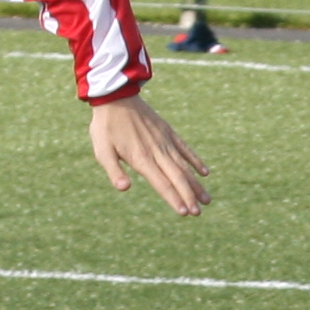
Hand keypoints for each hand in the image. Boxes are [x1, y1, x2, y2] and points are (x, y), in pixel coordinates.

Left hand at [90, 92, 210, 214]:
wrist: (116, 97)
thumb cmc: (105, 127)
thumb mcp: (102, 150)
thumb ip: (114, 171)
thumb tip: (124, 188)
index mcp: (141, 158)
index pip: (162, 183)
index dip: (174, 199)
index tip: (185, 212)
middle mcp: (157, 152)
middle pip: (177, 178)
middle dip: (189, 196)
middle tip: (199, 213)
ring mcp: (165, 141)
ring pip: (184, 166)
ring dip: (196, 184)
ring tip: (207, 199)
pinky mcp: (168, 132)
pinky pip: (185, 149)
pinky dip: (195, 161)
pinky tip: (204, 172)